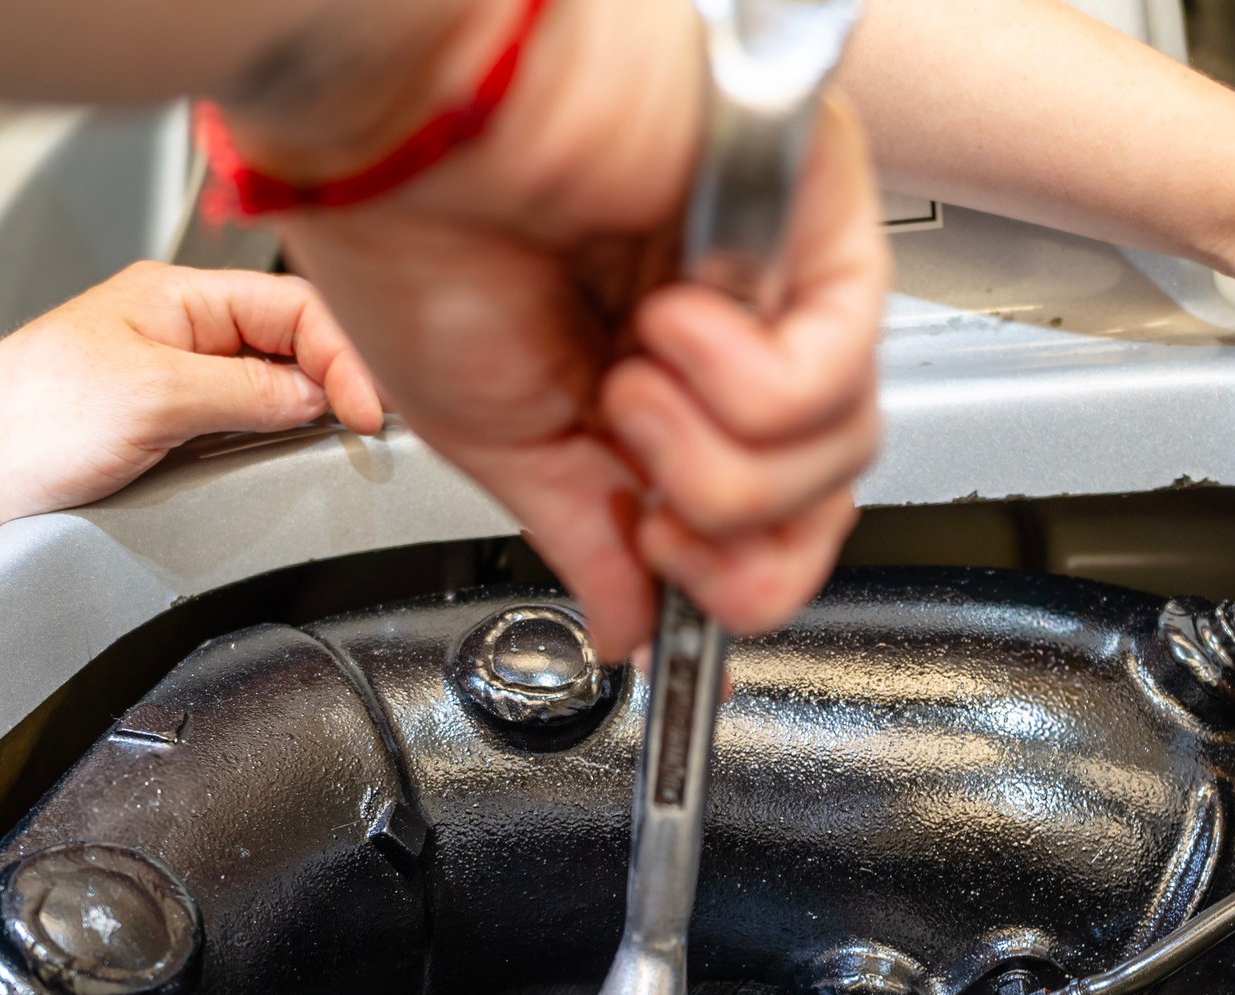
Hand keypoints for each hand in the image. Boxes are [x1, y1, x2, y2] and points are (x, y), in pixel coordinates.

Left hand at [0, 263, 382, 556]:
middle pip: (293, 344)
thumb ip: (245, 394)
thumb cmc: (24, 423)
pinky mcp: (165, 428)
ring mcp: (175, 380)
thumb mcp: (152, 398)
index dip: (344, 355)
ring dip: (307, 414)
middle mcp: (181, 332)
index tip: (363, 412)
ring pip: (273, 387)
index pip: (296, 307)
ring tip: (336, 445)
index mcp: (178, 297)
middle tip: (365, 431)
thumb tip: (314, 399)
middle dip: (338, 380)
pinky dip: (273, 441)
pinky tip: (285, 461)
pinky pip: (242, 425)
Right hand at [231, 0, 888, 658]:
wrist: (391, 124)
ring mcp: (777, 261)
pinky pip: (836, 360)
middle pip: (829, 487)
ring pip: (843, 441)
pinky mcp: (811, 203)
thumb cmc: (412, 235)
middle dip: (741, 542)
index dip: (740, 573)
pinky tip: (666, 323)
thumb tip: (631, 629)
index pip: (771, 507)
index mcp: (657, 370)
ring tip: (629, 384)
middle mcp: (731, 316)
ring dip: (714, 457)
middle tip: (656, 512)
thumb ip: (588, 537)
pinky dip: (737, 383)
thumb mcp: (500, 441)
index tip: (663, 560)